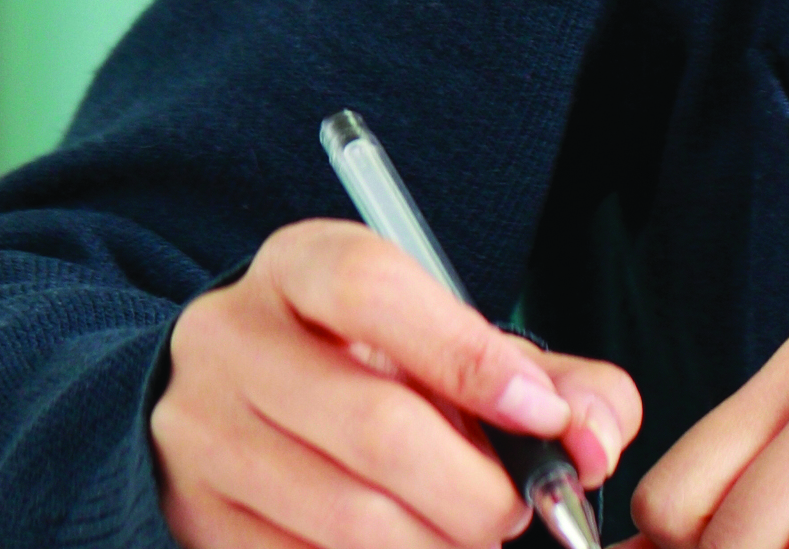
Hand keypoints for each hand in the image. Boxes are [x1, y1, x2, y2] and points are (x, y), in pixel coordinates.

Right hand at [158, 219, 642, 548]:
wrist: (232, 402)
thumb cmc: (373, 368)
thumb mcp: (453, 342)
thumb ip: (551, 377)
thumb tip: (595, 439)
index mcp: (301, 268)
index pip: (374, 293)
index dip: (469, 358)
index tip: (543, 417)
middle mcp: (231, 340)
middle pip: (373, 425)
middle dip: (476, 488)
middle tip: (520, 510)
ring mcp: (198, 434)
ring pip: (344, 514)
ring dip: (437, 546)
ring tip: (476, 541)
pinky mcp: (193, 517)